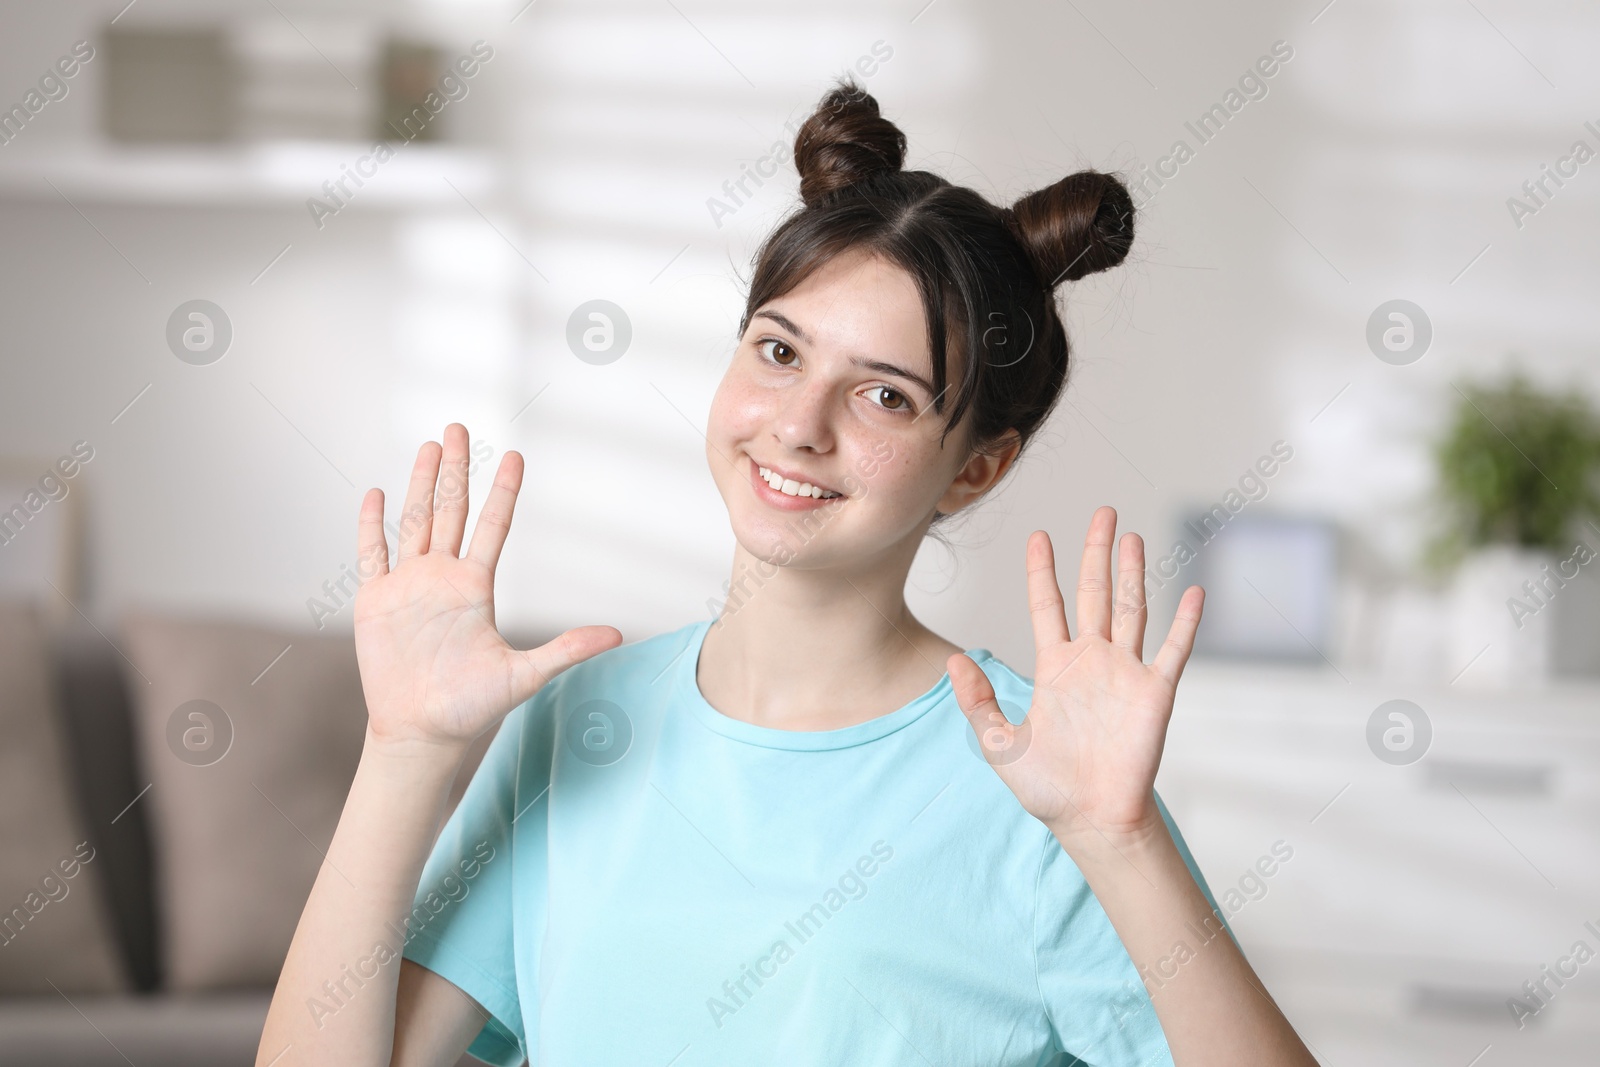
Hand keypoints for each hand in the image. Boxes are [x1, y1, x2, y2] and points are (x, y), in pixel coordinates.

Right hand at [352, 424, 621, 750]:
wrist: (423, 732)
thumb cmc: (472, 707)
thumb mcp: (525, 675)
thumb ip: (566, 650)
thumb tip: (618, 635)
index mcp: (476, 587)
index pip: (493, 527)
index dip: (503, 491)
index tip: (515, 455)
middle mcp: (443, 577)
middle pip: (450, 511)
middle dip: (455, 469)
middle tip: (458, 427)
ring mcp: (408, 586)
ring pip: (415, 522)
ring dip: (421, 484)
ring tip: (429, 446)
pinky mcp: (376, 601)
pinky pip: (373, 555)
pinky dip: (372, 526)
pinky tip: (377, 494)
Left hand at [948, 506, 1203, 850]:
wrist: (1089, 820)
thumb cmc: (1047, 789)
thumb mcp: (999, 743)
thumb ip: (977, 702)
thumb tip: (953, 661)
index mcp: (1055, 668)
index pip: (1047, 605)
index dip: (1042, 571)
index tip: (1039, 536)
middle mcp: (1091, 662)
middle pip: (1094, 593)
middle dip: (1097, 552)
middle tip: (1103, 512)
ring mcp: (1126, 674)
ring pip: (1131, 608)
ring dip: (1134, 572)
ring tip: (1133, 535)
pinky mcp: (1155, 694)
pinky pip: (1174, 650)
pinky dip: (1185, 621)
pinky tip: (1194, 590)